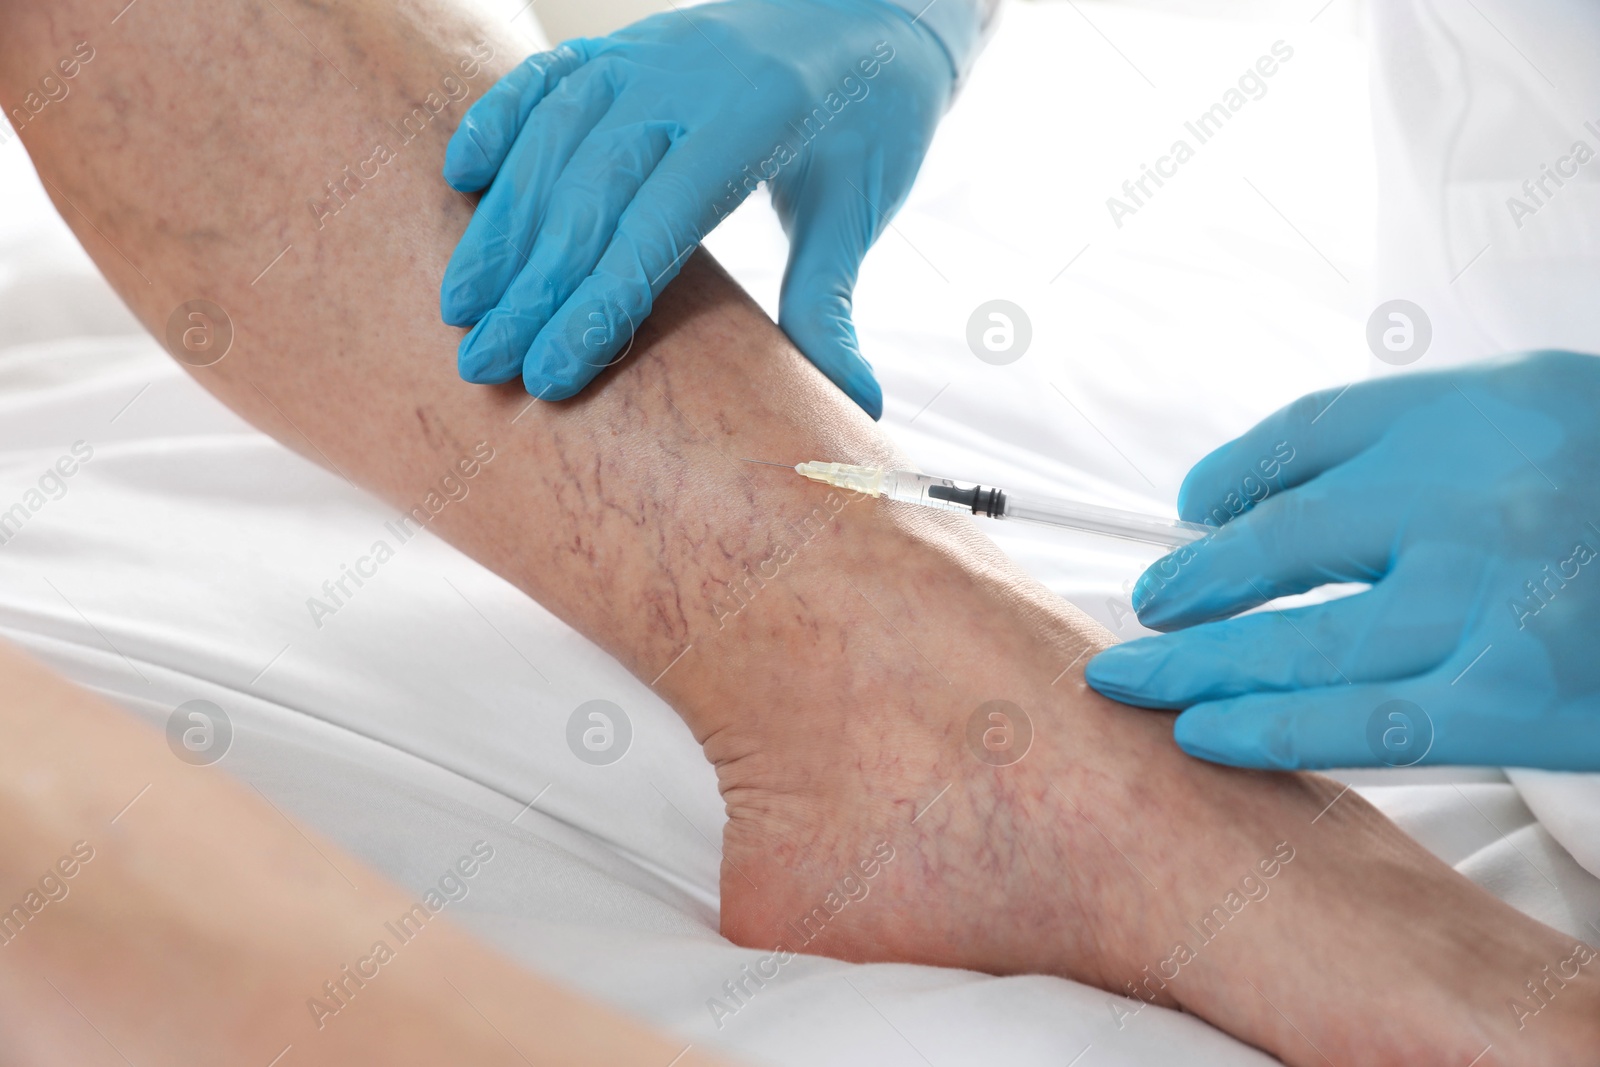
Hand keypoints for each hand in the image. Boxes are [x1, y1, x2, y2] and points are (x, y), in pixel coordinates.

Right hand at [439, 0, 956, 416]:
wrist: (877, 10)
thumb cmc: (873, 118)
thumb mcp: (861, 208)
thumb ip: (833, 303)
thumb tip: (859, 405)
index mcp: (758, 118)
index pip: (657, 224)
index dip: (598, 305)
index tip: (551, 375)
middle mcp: (691, 74)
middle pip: (589, 189)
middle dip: (531, 286)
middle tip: (483, 363)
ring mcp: (651, 51)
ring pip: (554, 136)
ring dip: (501, 223)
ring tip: (461, 304)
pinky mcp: (627, 42)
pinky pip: (547, 75)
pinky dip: (499, 121)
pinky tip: (462, 178)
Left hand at [1086, 350, 1599, 770]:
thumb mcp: (1531, 404)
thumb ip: (1396, 432)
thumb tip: (1232, 496)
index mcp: (1479, 409)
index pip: (1305, 434)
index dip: (1228, 479)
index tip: (1190, 517)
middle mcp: (1476, 500)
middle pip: (1279, 546)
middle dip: (1191, 588)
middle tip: (1141, 611)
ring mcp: (1494, 606)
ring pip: (1303, 645)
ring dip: (1198, 666)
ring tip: (1130, 675)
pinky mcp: (1520, 703)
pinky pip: (1366, 726)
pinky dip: (1271, 731)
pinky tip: (1203, 733)